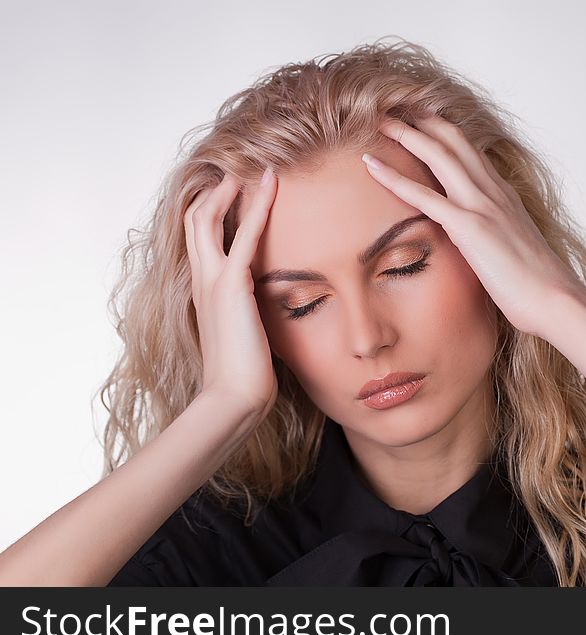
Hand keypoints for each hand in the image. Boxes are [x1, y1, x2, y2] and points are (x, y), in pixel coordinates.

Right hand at [183, 168, 278, 423]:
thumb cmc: (243, 374)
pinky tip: (271, 183)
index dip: (211, 213)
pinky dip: (257, 205)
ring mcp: (212, 280)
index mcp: (204, 292)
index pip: (200, 241)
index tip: (231, 194)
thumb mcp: (244, 335)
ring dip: (226, 191)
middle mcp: (201, 280)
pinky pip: (244, 234)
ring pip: (206, 218)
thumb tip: (264, 312)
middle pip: (194, 220)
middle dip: (212, 193)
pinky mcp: (232, 284)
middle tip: (235, 171)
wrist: (235, 396)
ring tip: (248, 168)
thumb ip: (248, 315)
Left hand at [362, 114, 582, 337]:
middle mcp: (494, 192)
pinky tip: (372, 165)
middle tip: (393, 106)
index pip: (470, 151)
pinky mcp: (470, 227)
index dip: (443, 131)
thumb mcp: (514, 252)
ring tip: (377, 120)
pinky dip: (394, 177)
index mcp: (504, 196)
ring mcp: (483, 206)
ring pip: (439, 156)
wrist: (555, 301)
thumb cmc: (538, 287)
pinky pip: (424, 196)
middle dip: (421, 120)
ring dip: (405, 134)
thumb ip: (495, 238)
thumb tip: (482, 245)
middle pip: (454, 141)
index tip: (419, 118)